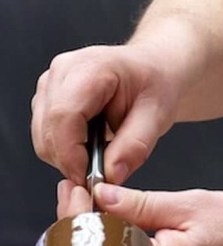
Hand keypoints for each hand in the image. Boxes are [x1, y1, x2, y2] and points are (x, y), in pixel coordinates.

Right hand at [31, 42, 181, 187]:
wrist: (154, 70)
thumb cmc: (155, 83)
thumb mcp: (157, 116)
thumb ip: (134, 147)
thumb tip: (111, 174)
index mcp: (91, 66)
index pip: (63, 116)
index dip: (71, 154)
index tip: (89, 178)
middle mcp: (63, 71)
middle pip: (48, 130)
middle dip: (71, 160)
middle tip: (102, 170)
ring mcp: (51, 83)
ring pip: (42, 137)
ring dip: (67, 156)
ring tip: (102, 149)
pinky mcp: (47, 97)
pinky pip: (44, 135)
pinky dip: (64, 149)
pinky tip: (90, 141)